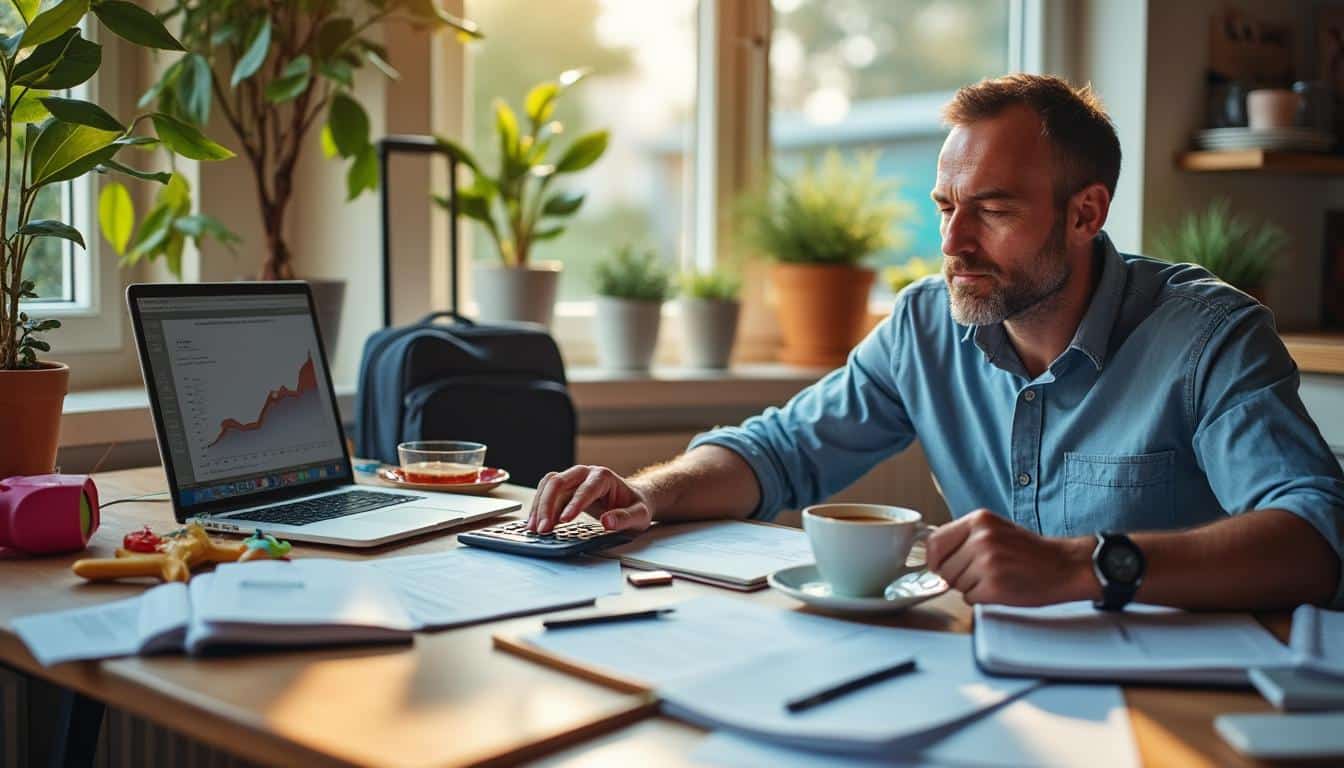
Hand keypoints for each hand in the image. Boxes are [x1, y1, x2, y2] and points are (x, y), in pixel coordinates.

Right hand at [526, 465, 655, 533]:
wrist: (632, 499)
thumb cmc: (635, 506)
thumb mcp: (639, 515)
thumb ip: (625, 518)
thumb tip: (607, 522)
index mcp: (603, 477)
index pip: (585, 489)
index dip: (573, 504)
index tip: (564, 520)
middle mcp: (585, 473)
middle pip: (559, 482)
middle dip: (548, 506)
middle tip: (543, 529)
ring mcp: (573, 479)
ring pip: (549, 485)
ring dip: (539, 506)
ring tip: (534, 528)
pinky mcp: (565, 489)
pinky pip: (546, 492)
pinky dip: (539, 507)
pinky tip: (535, 522)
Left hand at [924, 509, 1093, 605]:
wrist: (1065, 566)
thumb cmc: (1030, 551)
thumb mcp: (995, 529)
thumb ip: (964, 537)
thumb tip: (933, 555)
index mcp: (979, 520)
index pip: (934, 543)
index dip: (935, 560)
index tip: (942, 566)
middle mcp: (981, 538)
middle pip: (943, 568)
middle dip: (956, 576)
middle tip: (981, 573)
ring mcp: (987, 562)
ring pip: (955, 585)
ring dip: (970, 588)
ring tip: (995, 578)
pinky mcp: (994, 586)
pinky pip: (970, 598)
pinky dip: (981, 598)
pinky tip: (1001, 588)